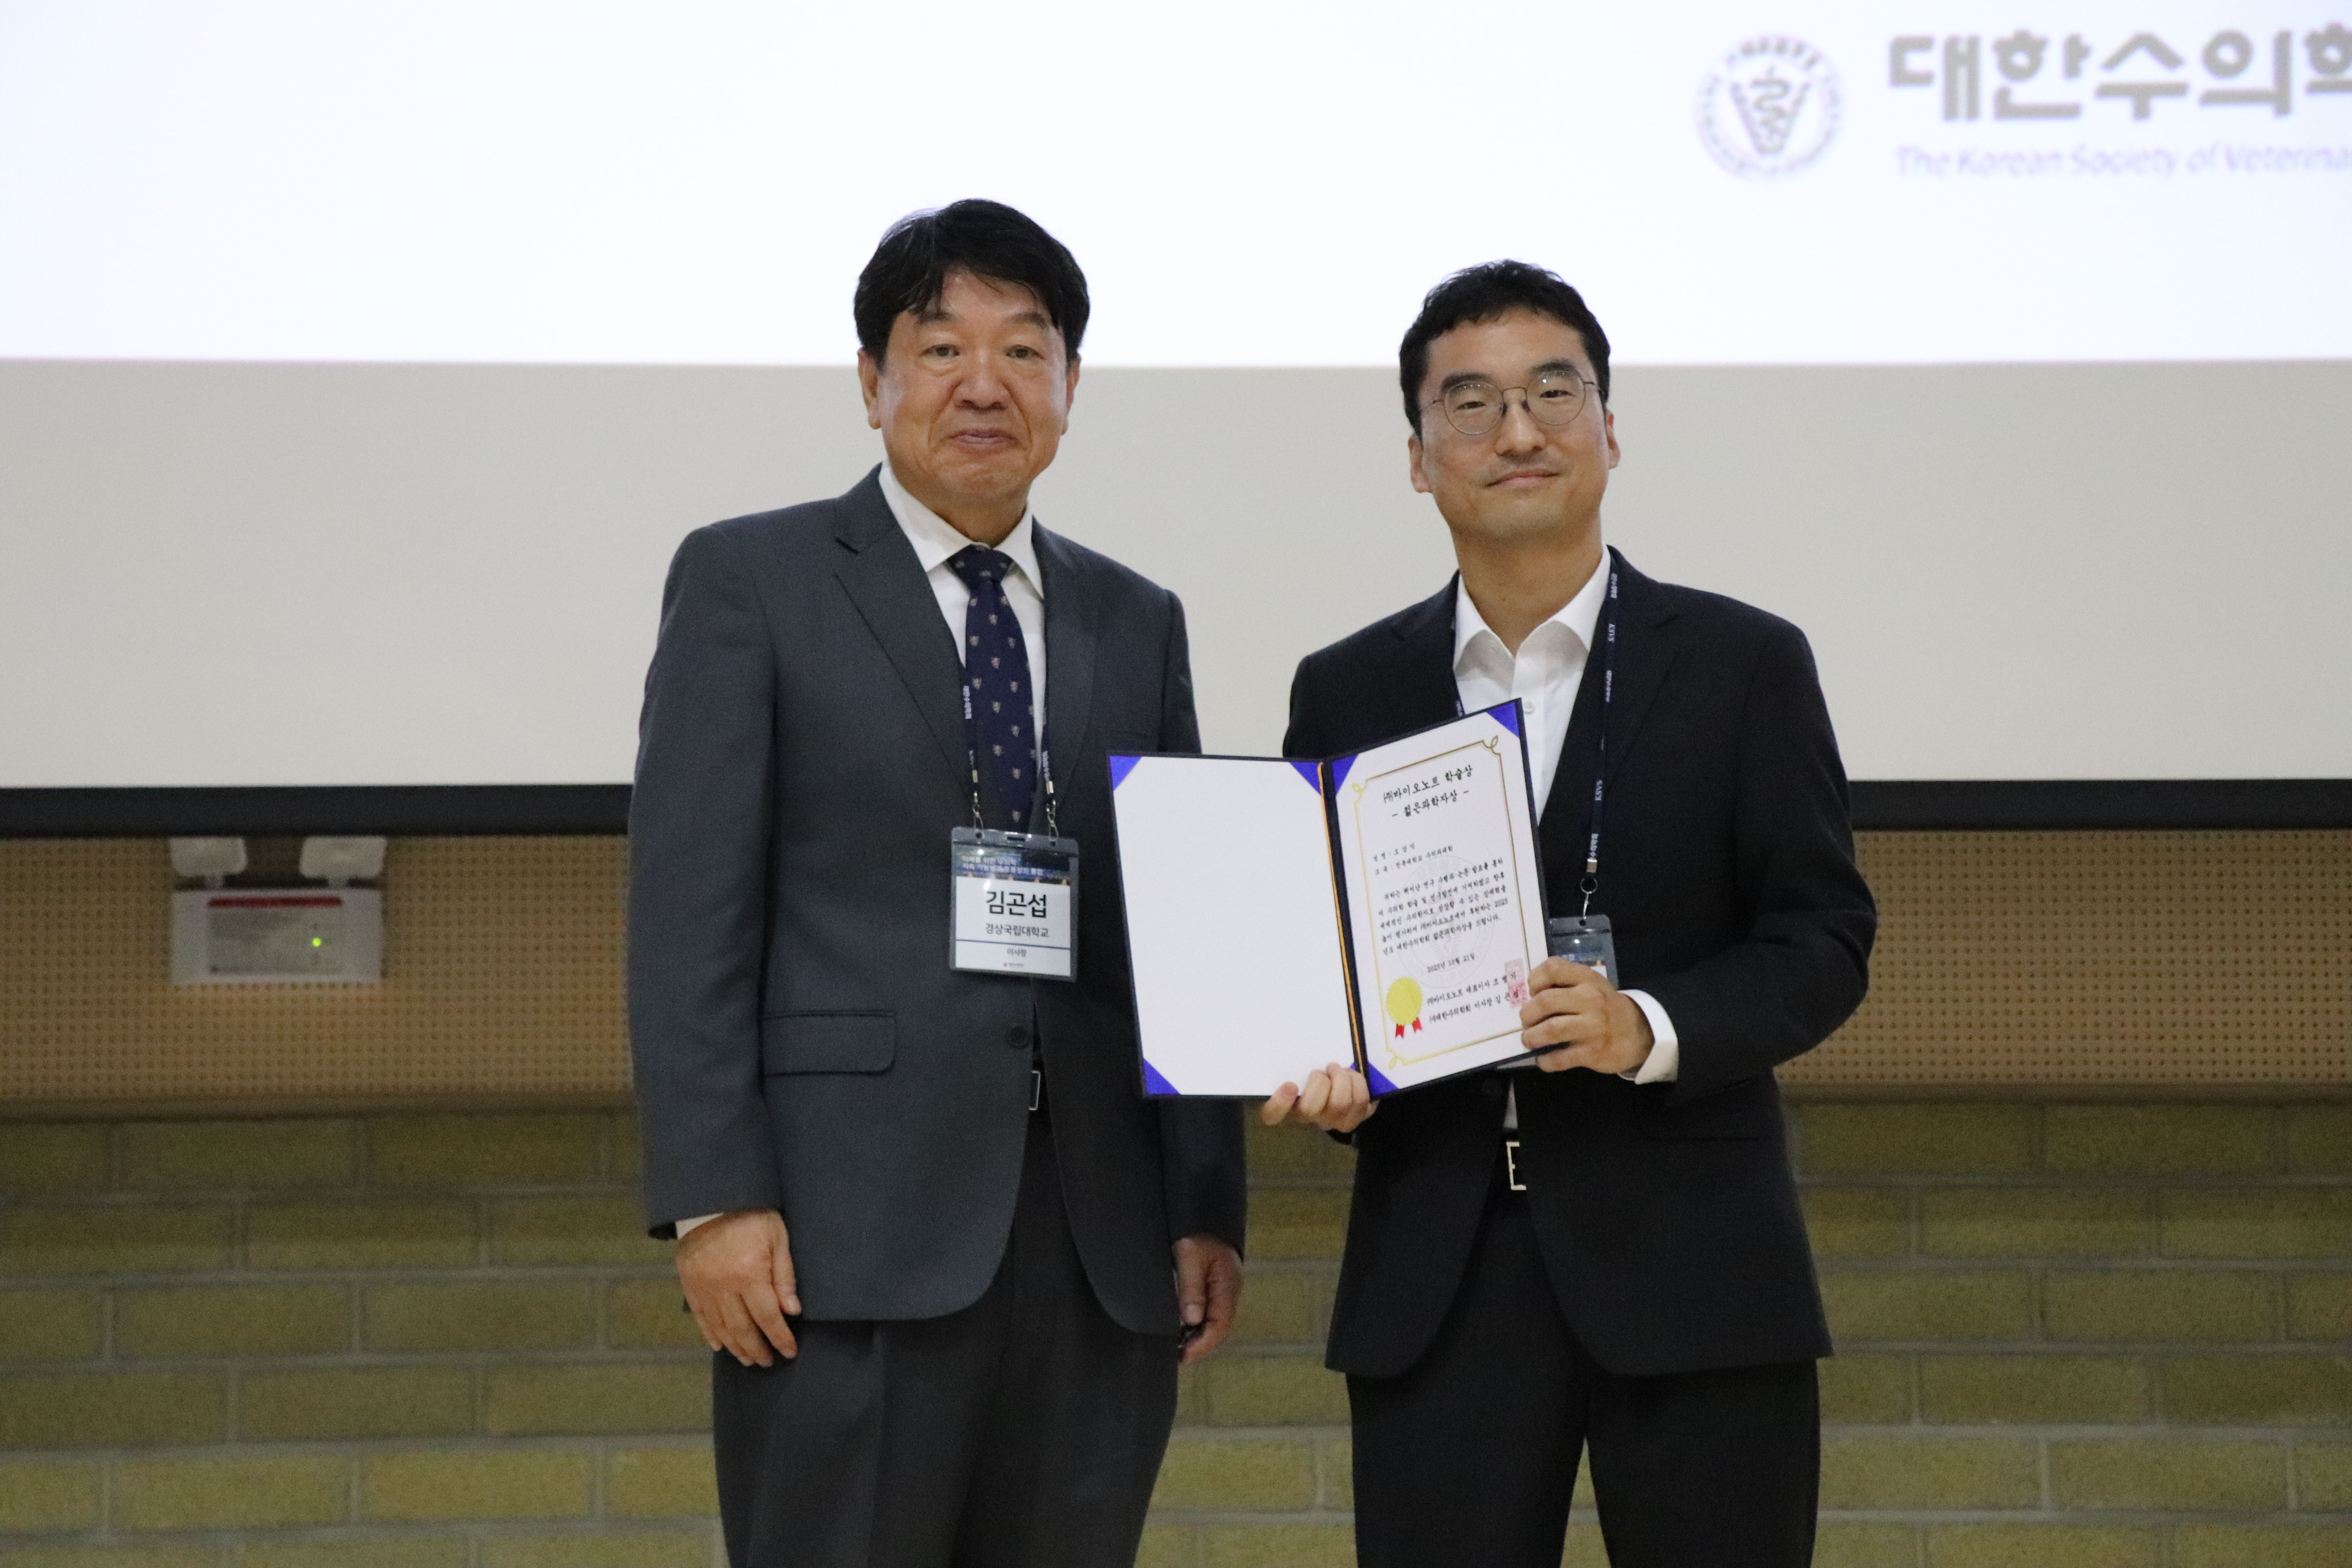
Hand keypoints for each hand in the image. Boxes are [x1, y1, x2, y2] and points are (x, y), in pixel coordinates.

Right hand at [676, 1209, 799, 1365]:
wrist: (711, 1199)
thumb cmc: (751, 1215)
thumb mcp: (777, 1237)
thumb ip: (784, 1276)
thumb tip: (792, 1311)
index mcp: (750, 1275)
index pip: (768, 1318)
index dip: (780, 1338)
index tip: (790, 1352)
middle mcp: (724, 1287)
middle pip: (743, 1329)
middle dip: (757, 1349)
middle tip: (768, 1361)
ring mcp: (704, 1288)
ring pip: (721, 1328)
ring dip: (736, 1347)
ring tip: (748, 1359)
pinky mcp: (689, 1284)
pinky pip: (700, 1317)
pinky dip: (710, 1334)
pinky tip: (719, 1346)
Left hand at [1172, 1233, 1241, 1363]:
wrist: (1204, 1211)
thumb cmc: (1197, 1230)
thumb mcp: (1189, 1256)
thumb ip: (1191, 1287)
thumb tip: (1191, 1320)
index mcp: (1227, 1284)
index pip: (1220, 1325)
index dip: (1202, 1344)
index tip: (1183, 1355)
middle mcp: (1230, 1290)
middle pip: (1220, 1328)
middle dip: (1201, 1345)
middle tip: (1178, 1355)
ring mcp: (1226, 1289)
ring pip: (1216, 1322)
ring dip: (1200, 1336)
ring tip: (1179, 1345)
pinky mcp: (1218, 1286)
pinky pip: (1212, 1312)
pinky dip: (1199, 1324)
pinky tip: (1185, 1328)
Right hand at [1260, 1063, 1377, 1134]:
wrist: (1341, 1088)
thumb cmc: (1315, 1075)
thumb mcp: (1300, 1068)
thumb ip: (1294, 1062)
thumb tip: (1285, 1036)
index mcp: (1287, 1104)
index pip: (1272, 1115)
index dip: (1279, 1104)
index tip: (1290, 1085)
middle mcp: (1308, 1118)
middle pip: (1309, 1108)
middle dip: (1320, 1082)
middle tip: (1324, 1069)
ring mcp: (1332, 1121)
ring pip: (1339, 1104)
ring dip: (1342, 1079)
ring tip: (1339, 1069)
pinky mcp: (1354, 1118)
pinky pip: (1360, 1102)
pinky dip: (1358, 1083)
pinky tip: (1352, 1076)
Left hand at [1519, 957, 1653, 1074]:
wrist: (1638, 1034)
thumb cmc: (1606, 1008)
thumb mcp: (1592, 986)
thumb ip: (1566, 984)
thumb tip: (1530, 996)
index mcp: (1588, 979)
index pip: (1553, 968)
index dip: (1535, 979)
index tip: (1533, 991)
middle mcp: (1590, 1000)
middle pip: (1545, 1001)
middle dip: (1527, 1014)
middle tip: (1526, 1021)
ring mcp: (1592, 1027)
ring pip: (1550, 1029)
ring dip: (1531, 1036)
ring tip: (1528, 1039)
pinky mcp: (1592, 1052)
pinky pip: (1560, 1058)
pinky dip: (1545, 1060)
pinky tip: (1542, 1059)